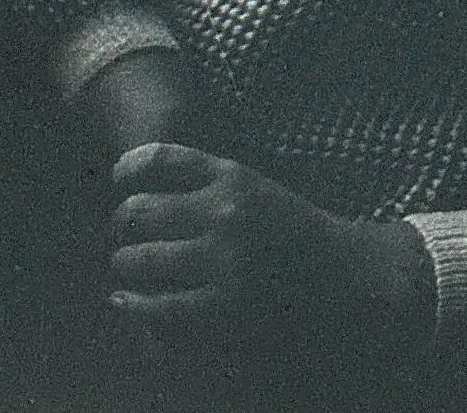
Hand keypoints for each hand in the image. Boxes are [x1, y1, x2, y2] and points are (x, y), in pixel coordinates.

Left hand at [108, 142, 317, 333]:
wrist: (348, 278)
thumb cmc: (293, 232)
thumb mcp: (253, 188)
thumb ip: (204, 181)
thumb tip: (135, 187)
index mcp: (232, 175)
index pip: (158, 158)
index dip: (127, 168)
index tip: (118, 180)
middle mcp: (225, 211)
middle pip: (139, 211)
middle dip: (119, 226)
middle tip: (118, 236)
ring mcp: (225, 260)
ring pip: (142, 259)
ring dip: (123, 266)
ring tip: (122, 269)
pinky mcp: (228, 307)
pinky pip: (162, 308)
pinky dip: (136, 306)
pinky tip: (125, 303)